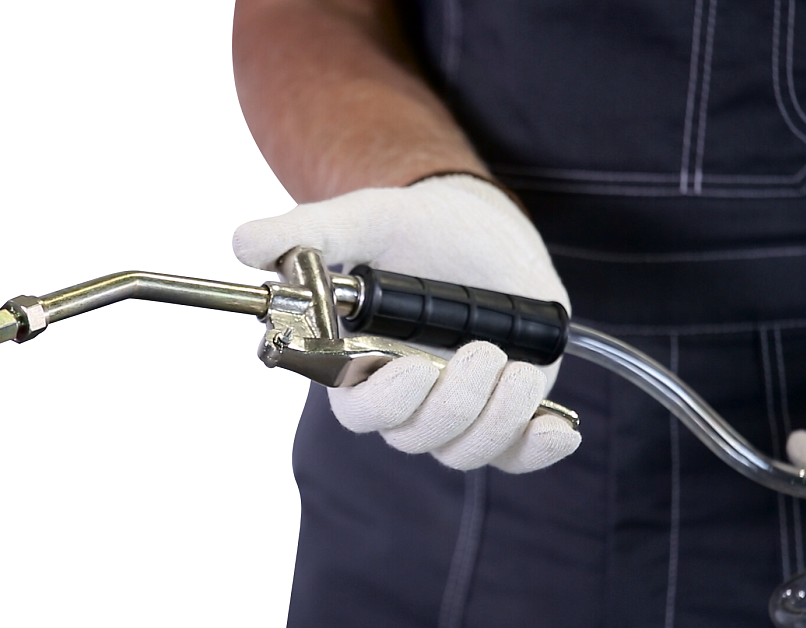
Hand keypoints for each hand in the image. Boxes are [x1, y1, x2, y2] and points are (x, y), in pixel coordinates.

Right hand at [234, 174, 578, 471]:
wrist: (483, 225)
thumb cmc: (417, 225)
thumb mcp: (367, 218)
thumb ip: (310, 233)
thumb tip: (243, 243)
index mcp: (362, 361)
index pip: (357, 410)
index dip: (383, 401)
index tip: (412, 366)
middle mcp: (408, 394)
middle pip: (415, 436)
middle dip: (453, 404)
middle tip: (482, 353)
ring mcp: (459, 405)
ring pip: (465, 449)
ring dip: (498, 416)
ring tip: (520, 366)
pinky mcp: (507, 409)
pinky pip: (516, 453)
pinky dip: (539, 448)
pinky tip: (561, 429)